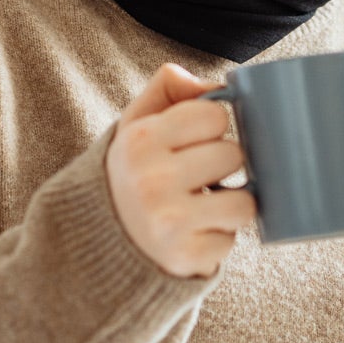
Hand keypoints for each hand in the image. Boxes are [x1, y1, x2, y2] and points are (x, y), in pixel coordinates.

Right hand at [105, 62, 255, 280]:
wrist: (99, 241)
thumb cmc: (133, 173)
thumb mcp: (135, 124)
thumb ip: (168, 89)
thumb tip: (218, 85)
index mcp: (140, 140)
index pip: (215, 115)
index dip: (210, 128)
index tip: (192, 142)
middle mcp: (151, 180)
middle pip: (233, 155)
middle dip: (221, 166)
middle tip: (195, 177)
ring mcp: (169, 221)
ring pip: (244, 200)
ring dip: (229, 204)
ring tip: (201, 205)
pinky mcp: (185, 256)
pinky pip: (232, 238)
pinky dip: (217, 237)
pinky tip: (193, 233)